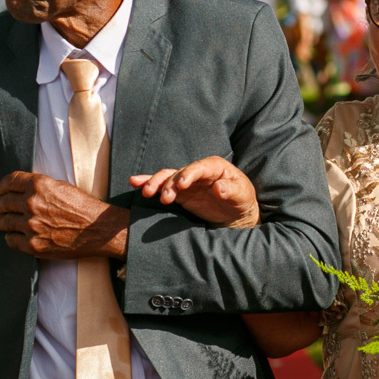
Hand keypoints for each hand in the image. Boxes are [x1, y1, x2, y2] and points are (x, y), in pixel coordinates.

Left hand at [0, 171, 126, 258]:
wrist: (98, 229)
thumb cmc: (83, 207)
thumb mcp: (61, 186)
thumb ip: (39, 187)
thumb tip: (20, 190)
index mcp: (39, 185)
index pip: (9, 182)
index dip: (2, 186)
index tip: (1, 190)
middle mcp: (32, 204)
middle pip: (3, 202)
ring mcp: (31, 226)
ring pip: (3, 222)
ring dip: (2, 221)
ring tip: (3, 221)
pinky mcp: (33, 244)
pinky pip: (10, 240)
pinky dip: (11, 237)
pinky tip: (14, 235)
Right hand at [129, 156, 258, 227]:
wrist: (237, 212)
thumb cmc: (242, 199)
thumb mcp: (243, 194)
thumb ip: (232, 190)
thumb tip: (219, 187)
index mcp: (215, 167)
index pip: (199, 167)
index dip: (189, 174)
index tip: (181, 185)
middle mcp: (198, 171)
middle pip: (179, 172)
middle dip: (169, 182)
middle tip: (163, 196)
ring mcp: (187, 182)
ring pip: (167, 177)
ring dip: (156, 183)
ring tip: (147, 193)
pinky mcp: (180, 193)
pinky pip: (163, 187)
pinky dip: (149, 184)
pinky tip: (135, 183)